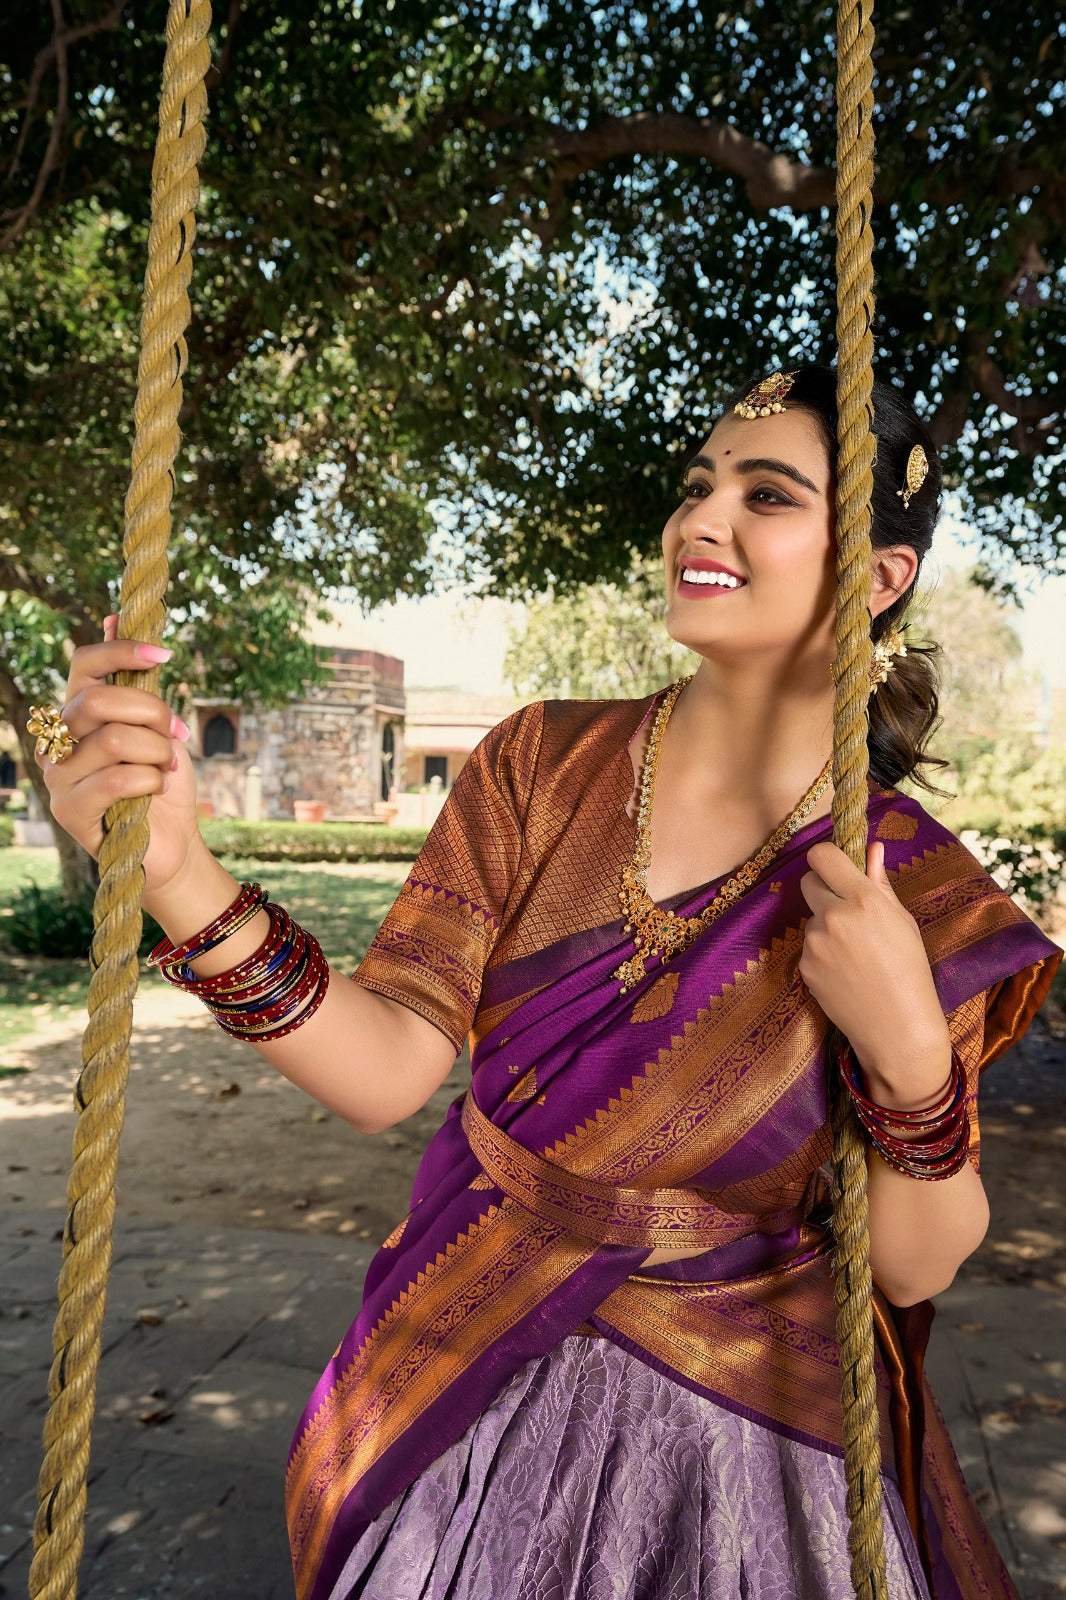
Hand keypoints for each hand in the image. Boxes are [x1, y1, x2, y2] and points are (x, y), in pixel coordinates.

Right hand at [40, 617, 204, 895]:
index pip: (85, 664)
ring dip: (157, 752)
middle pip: (100, 700)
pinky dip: (150, 781)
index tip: (165, 655)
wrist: (172, 846)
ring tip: (168, 768)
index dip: (123, 652)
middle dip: (152, 712)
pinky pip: (116, 778)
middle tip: (175, 731)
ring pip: (115, 739)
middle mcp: (57, 740)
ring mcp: (57, 776)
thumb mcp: (157, 726)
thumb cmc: (162, 785)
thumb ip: (135, 681)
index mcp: (76, 713)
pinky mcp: (69, 811)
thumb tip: (115, 617)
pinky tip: (157, 789)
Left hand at [798, 838, 951, 1102]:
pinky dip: (823, 953)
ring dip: (826, 926)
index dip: (827, 858)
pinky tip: (845, 972)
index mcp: (863, 899)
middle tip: (847, 908)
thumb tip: (873, 848)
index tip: (835, 866)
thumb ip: (880, 883)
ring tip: (856, 953)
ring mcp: (814, 943)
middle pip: (808, 881)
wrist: (896, 1027)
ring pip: (812, 918)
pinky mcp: (804, 966)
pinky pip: (809, 947)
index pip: (822, 856)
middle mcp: (833, 916)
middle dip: (824, 888)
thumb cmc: (909, 970)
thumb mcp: (902, 921)